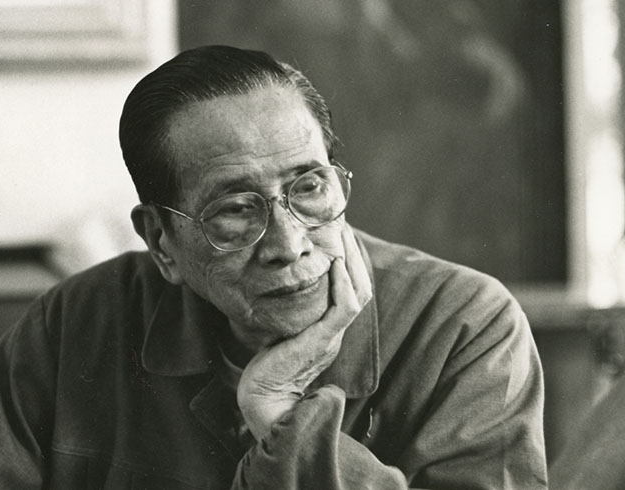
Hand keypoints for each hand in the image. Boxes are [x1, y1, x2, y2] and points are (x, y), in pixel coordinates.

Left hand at [237, 227, 372, 439]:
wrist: (264, 400)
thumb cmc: (265, 368)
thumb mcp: (279, 331)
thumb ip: (287, 313)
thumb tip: (275, 284)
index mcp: (328, 330)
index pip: (350, 290)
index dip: (349, 262)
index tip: (337, 235)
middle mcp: (335, 331)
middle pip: (360, 286)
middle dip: (354, 254)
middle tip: (343, 224)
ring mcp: (331, 336)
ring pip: (357, 292)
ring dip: (352, 261)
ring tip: (342, 235)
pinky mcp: (322, 341)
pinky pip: (344, 308)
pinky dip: (343, 284)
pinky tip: (336, 263)